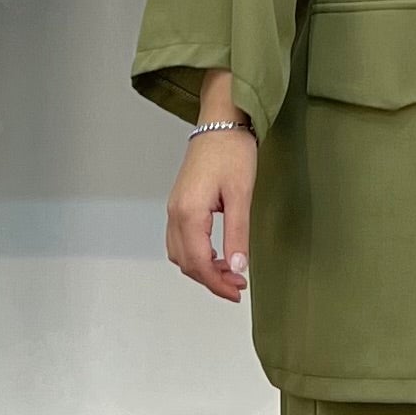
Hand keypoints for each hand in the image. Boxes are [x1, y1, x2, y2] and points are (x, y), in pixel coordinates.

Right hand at [166, 125, 254, 301]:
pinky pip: (179, 240)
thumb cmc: (231, 151)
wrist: (220, 122)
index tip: (237, 292)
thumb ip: (238, 234)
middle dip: (211, 280)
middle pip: (186, 263)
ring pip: (180, 254)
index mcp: (189, 213)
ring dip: (202, 269)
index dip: (217, 283)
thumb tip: (237, 267)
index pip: (199, 263)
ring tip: (229, 272)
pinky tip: (216, 253)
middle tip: (237, 285)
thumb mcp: (241, 195)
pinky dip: (195, 254)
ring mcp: (174, 208)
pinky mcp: (179, 204)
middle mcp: (175, 213)